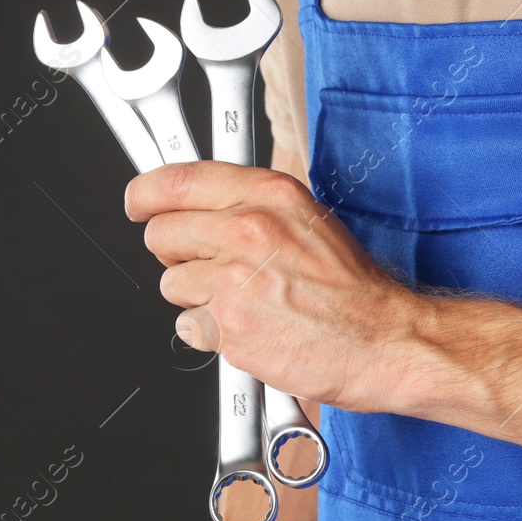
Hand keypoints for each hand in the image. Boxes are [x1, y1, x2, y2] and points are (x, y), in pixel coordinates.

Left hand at [125, 161, 423, 412]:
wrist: (383, 340)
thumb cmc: (353, 288)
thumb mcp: (308, 220)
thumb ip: (253, 207)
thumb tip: (202, 205)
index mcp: (269, 195)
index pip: (178, 180)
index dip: (146, 193)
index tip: (138, 202)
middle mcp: (248, 230)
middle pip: (162, 234)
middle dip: (177, 253)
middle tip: (211, 266)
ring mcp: (235, 280)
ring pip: (171, 284)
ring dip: (197, 297)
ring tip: (243, 301)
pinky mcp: (229, 327)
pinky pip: (189, 326)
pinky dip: (211, 332)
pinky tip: (248, 328)